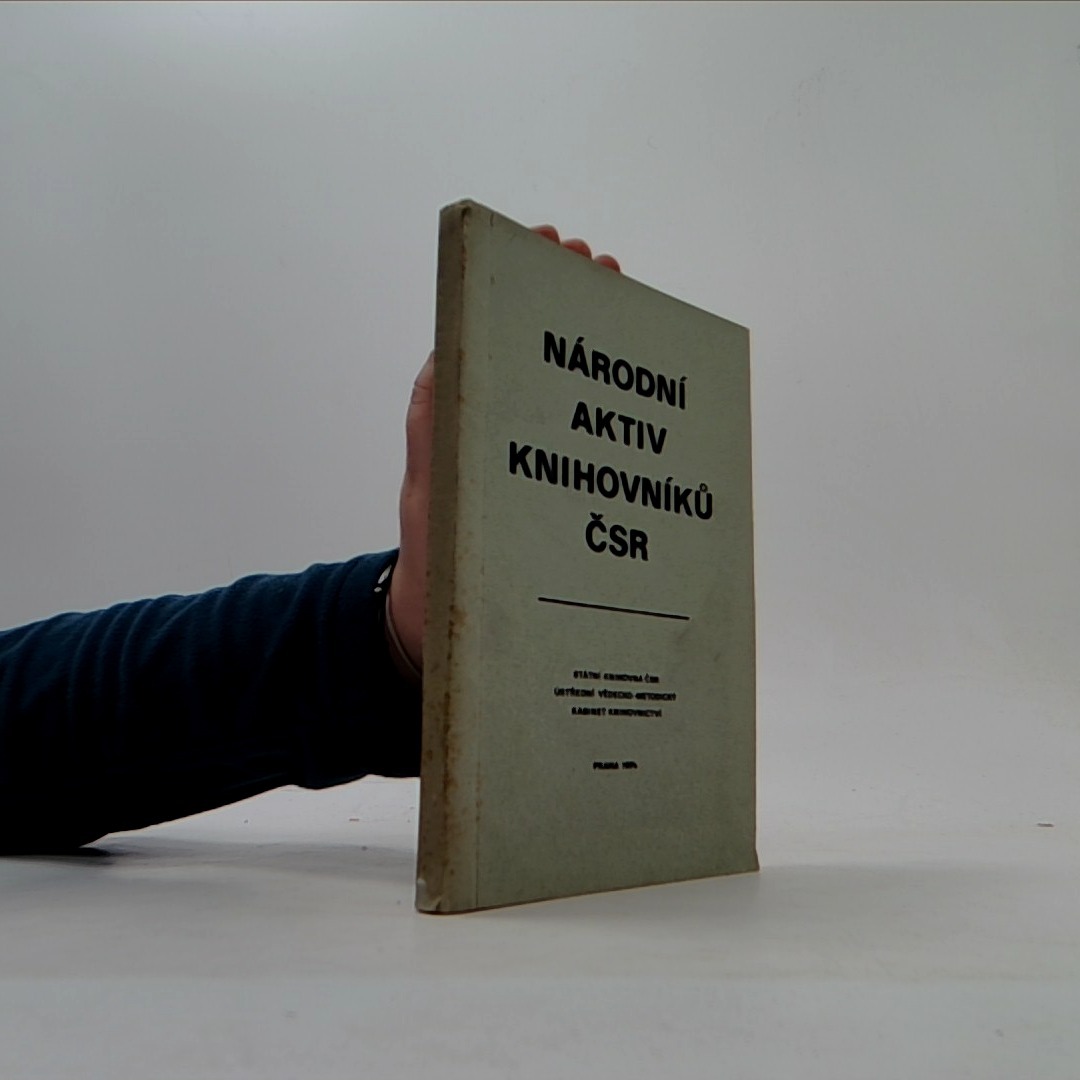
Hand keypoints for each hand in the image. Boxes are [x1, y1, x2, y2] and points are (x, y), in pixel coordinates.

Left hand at [388, 227, 620, 671]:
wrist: (444, 622)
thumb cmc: (433, 556)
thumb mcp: (427, 488)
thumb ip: (435, 427)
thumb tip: (445, 352)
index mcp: (467, 420)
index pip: (496, 334)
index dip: (526, 286)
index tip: (556, 249)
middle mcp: (501, 433)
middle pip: (540, 356)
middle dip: (573, 305)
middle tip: (603, 267)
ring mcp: (532, 461)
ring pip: (568, 395)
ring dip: (597, 351)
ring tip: (629, 312)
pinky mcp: (557, 495)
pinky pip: (587, 444)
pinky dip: (610, 412)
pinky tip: (640, 396)